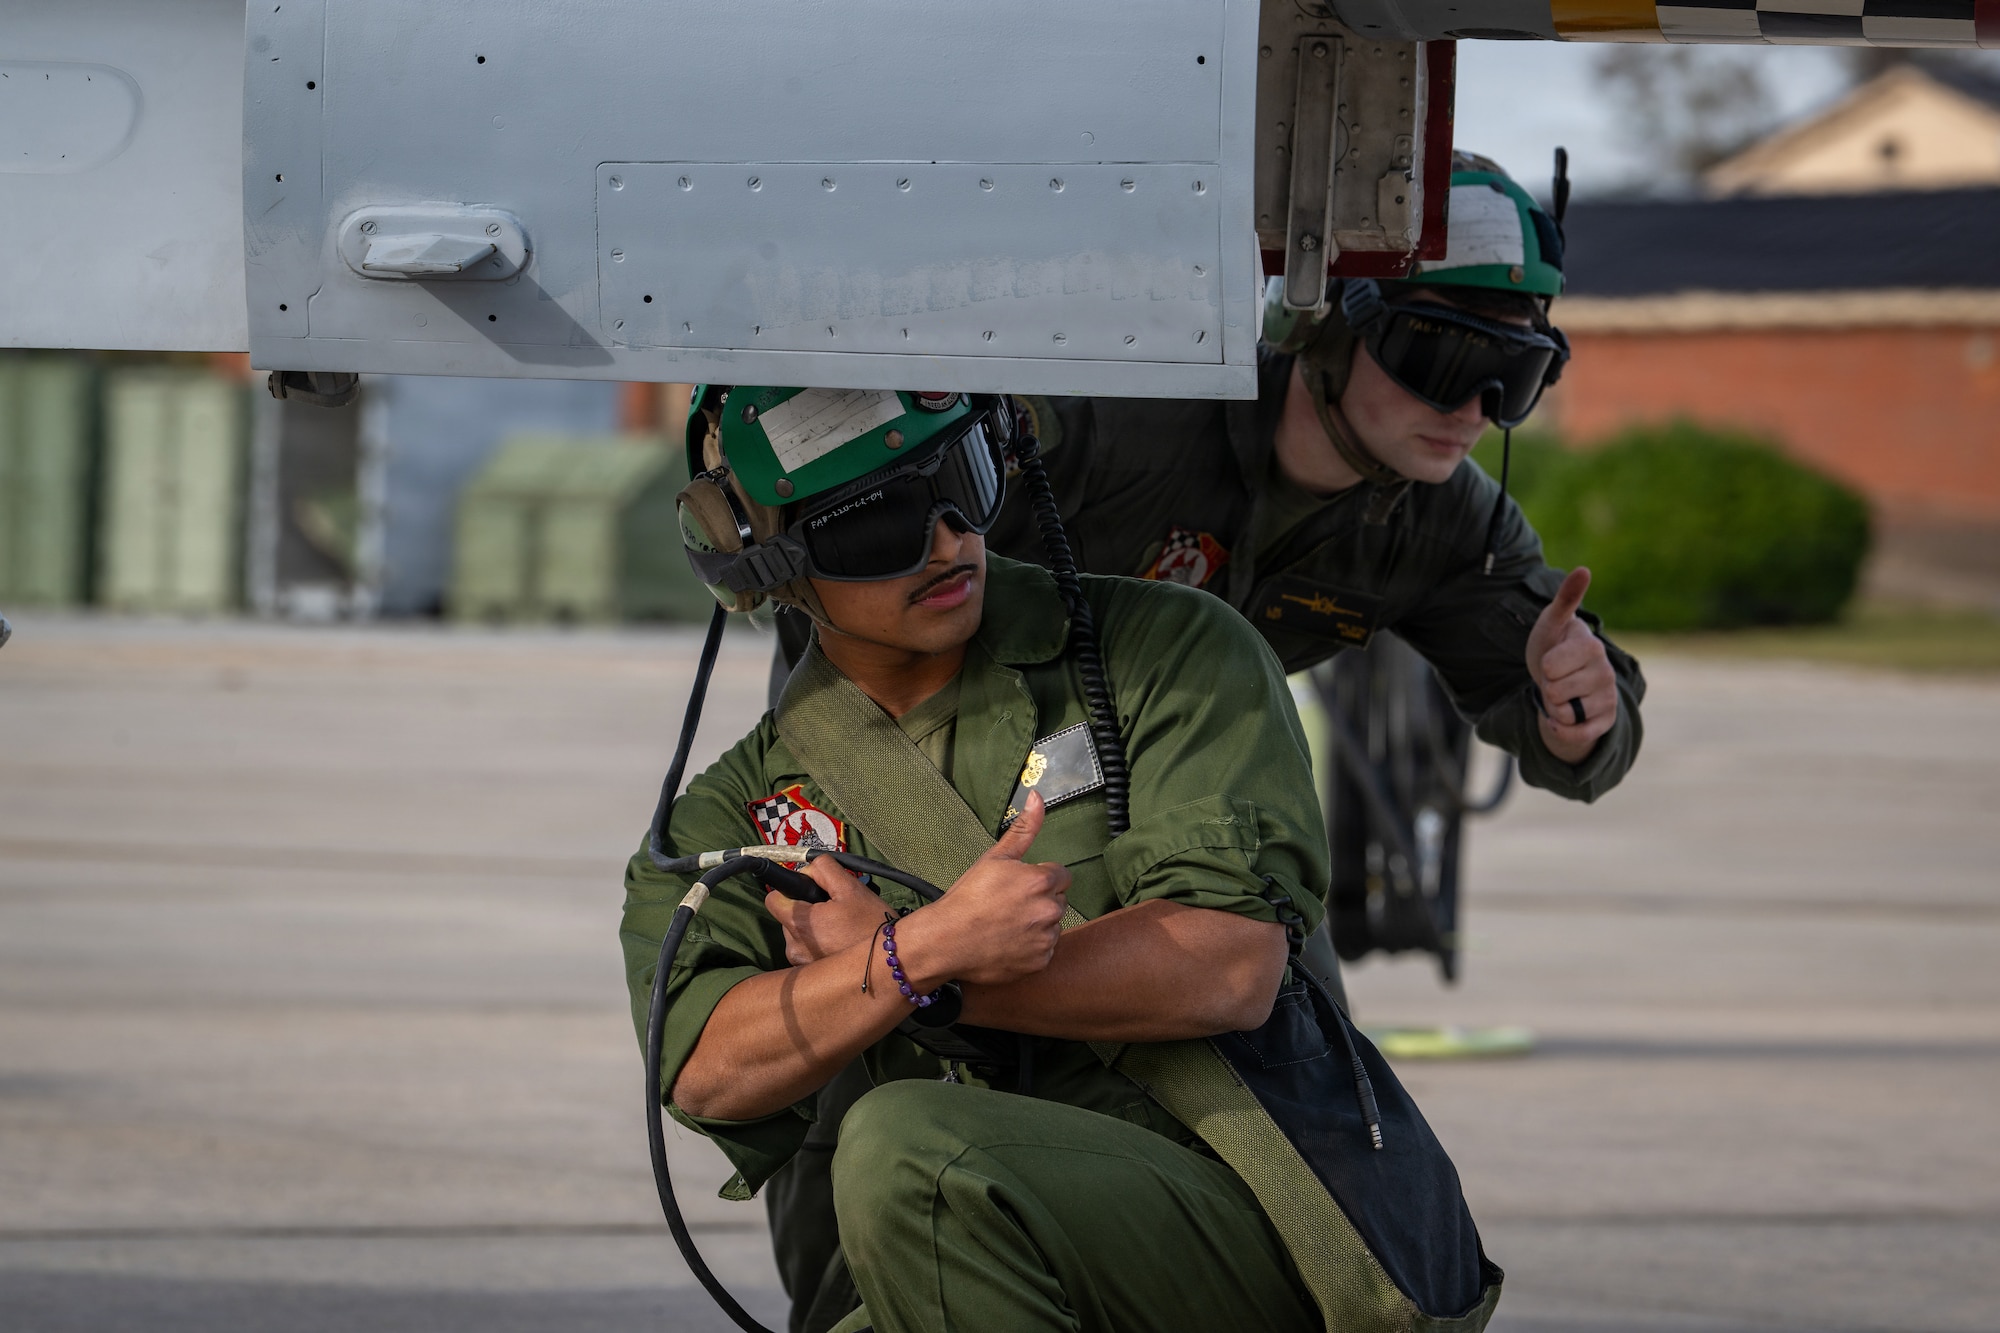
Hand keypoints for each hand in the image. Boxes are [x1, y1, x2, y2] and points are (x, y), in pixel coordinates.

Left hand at [765, 858, 888, 966]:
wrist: (893, 962)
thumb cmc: (872, 923)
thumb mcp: (850, 887)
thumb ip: (823, 869)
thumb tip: (807, 869)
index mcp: (800, 924)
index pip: (773, 900)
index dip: (791, 890)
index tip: (811, 891)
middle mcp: (794, 947)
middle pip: (788, 917)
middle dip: (807, 910)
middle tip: (836, 909)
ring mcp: (802, 964)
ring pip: (798, 935)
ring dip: (814, 928)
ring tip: (842, 928)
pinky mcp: (812, 976)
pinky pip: (808, 951)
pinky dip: (820, 945)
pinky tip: (842, 943)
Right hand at [896, 793, 1069, 988]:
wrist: (945, 940)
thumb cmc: (967, 898)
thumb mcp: (994, 858)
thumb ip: (1023, 829)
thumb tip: (1038, 797)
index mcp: (1040, 881)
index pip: (1061, 876)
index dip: (1040, 879)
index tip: (1018, 887)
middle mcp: (1049, 910)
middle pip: (1059, 900)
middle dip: (1041, 901)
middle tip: (1009, 906)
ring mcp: (1046, 939)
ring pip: (1053, 926)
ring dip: (1038, 925)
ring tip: (1007, 925)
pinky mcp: (1040, 962)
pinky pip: (1045, 950)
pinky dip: (1032, 947)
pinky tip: (1009, 942)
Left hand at [1526, 567, 1617, 764]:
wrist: (1561, 678)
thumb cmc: (1554, 645)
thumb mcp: (1552, 623)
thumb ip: (1566, 599)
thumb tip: (1583, 569)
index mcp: (1592, 647)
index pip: (1552, 668)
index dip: (1545, 667)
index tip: (1553, 659)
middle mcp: (1606, 672)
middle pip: (1555, 692)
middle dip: (1548, 688)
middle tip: (1557, 678)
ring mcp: (1608, 698)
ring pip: (1564, 714)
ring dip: (1554, 707)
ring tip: (1563, 693)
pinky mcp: (1605, 720)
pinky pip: (1576, 734)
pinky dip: (1561, 729)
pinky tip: (1563, 717)